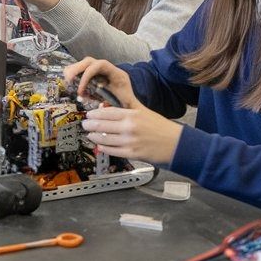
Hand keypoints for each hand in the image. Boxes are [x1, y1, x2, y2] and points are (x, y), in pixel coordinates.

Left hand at [65, 58, 181, 165]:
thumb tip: (110, 105)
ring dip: (94, 136)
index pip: (106, 112)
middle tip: (85, 124)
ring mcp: (129, 142)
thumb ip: (127, 107)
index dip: (94, 114)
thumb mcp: (144, 111)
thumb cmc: (160, 127)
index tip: (89, 114)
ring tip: (89, 134)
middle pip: (101, 125)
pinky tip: (99, 145)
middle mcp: (129, 128)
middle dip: (89, 125)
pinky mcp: (131, 154)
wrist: (175, 144)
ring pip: (104, 139)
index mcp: (132, 115)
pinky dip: (103, 147)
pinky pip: (112, 151)